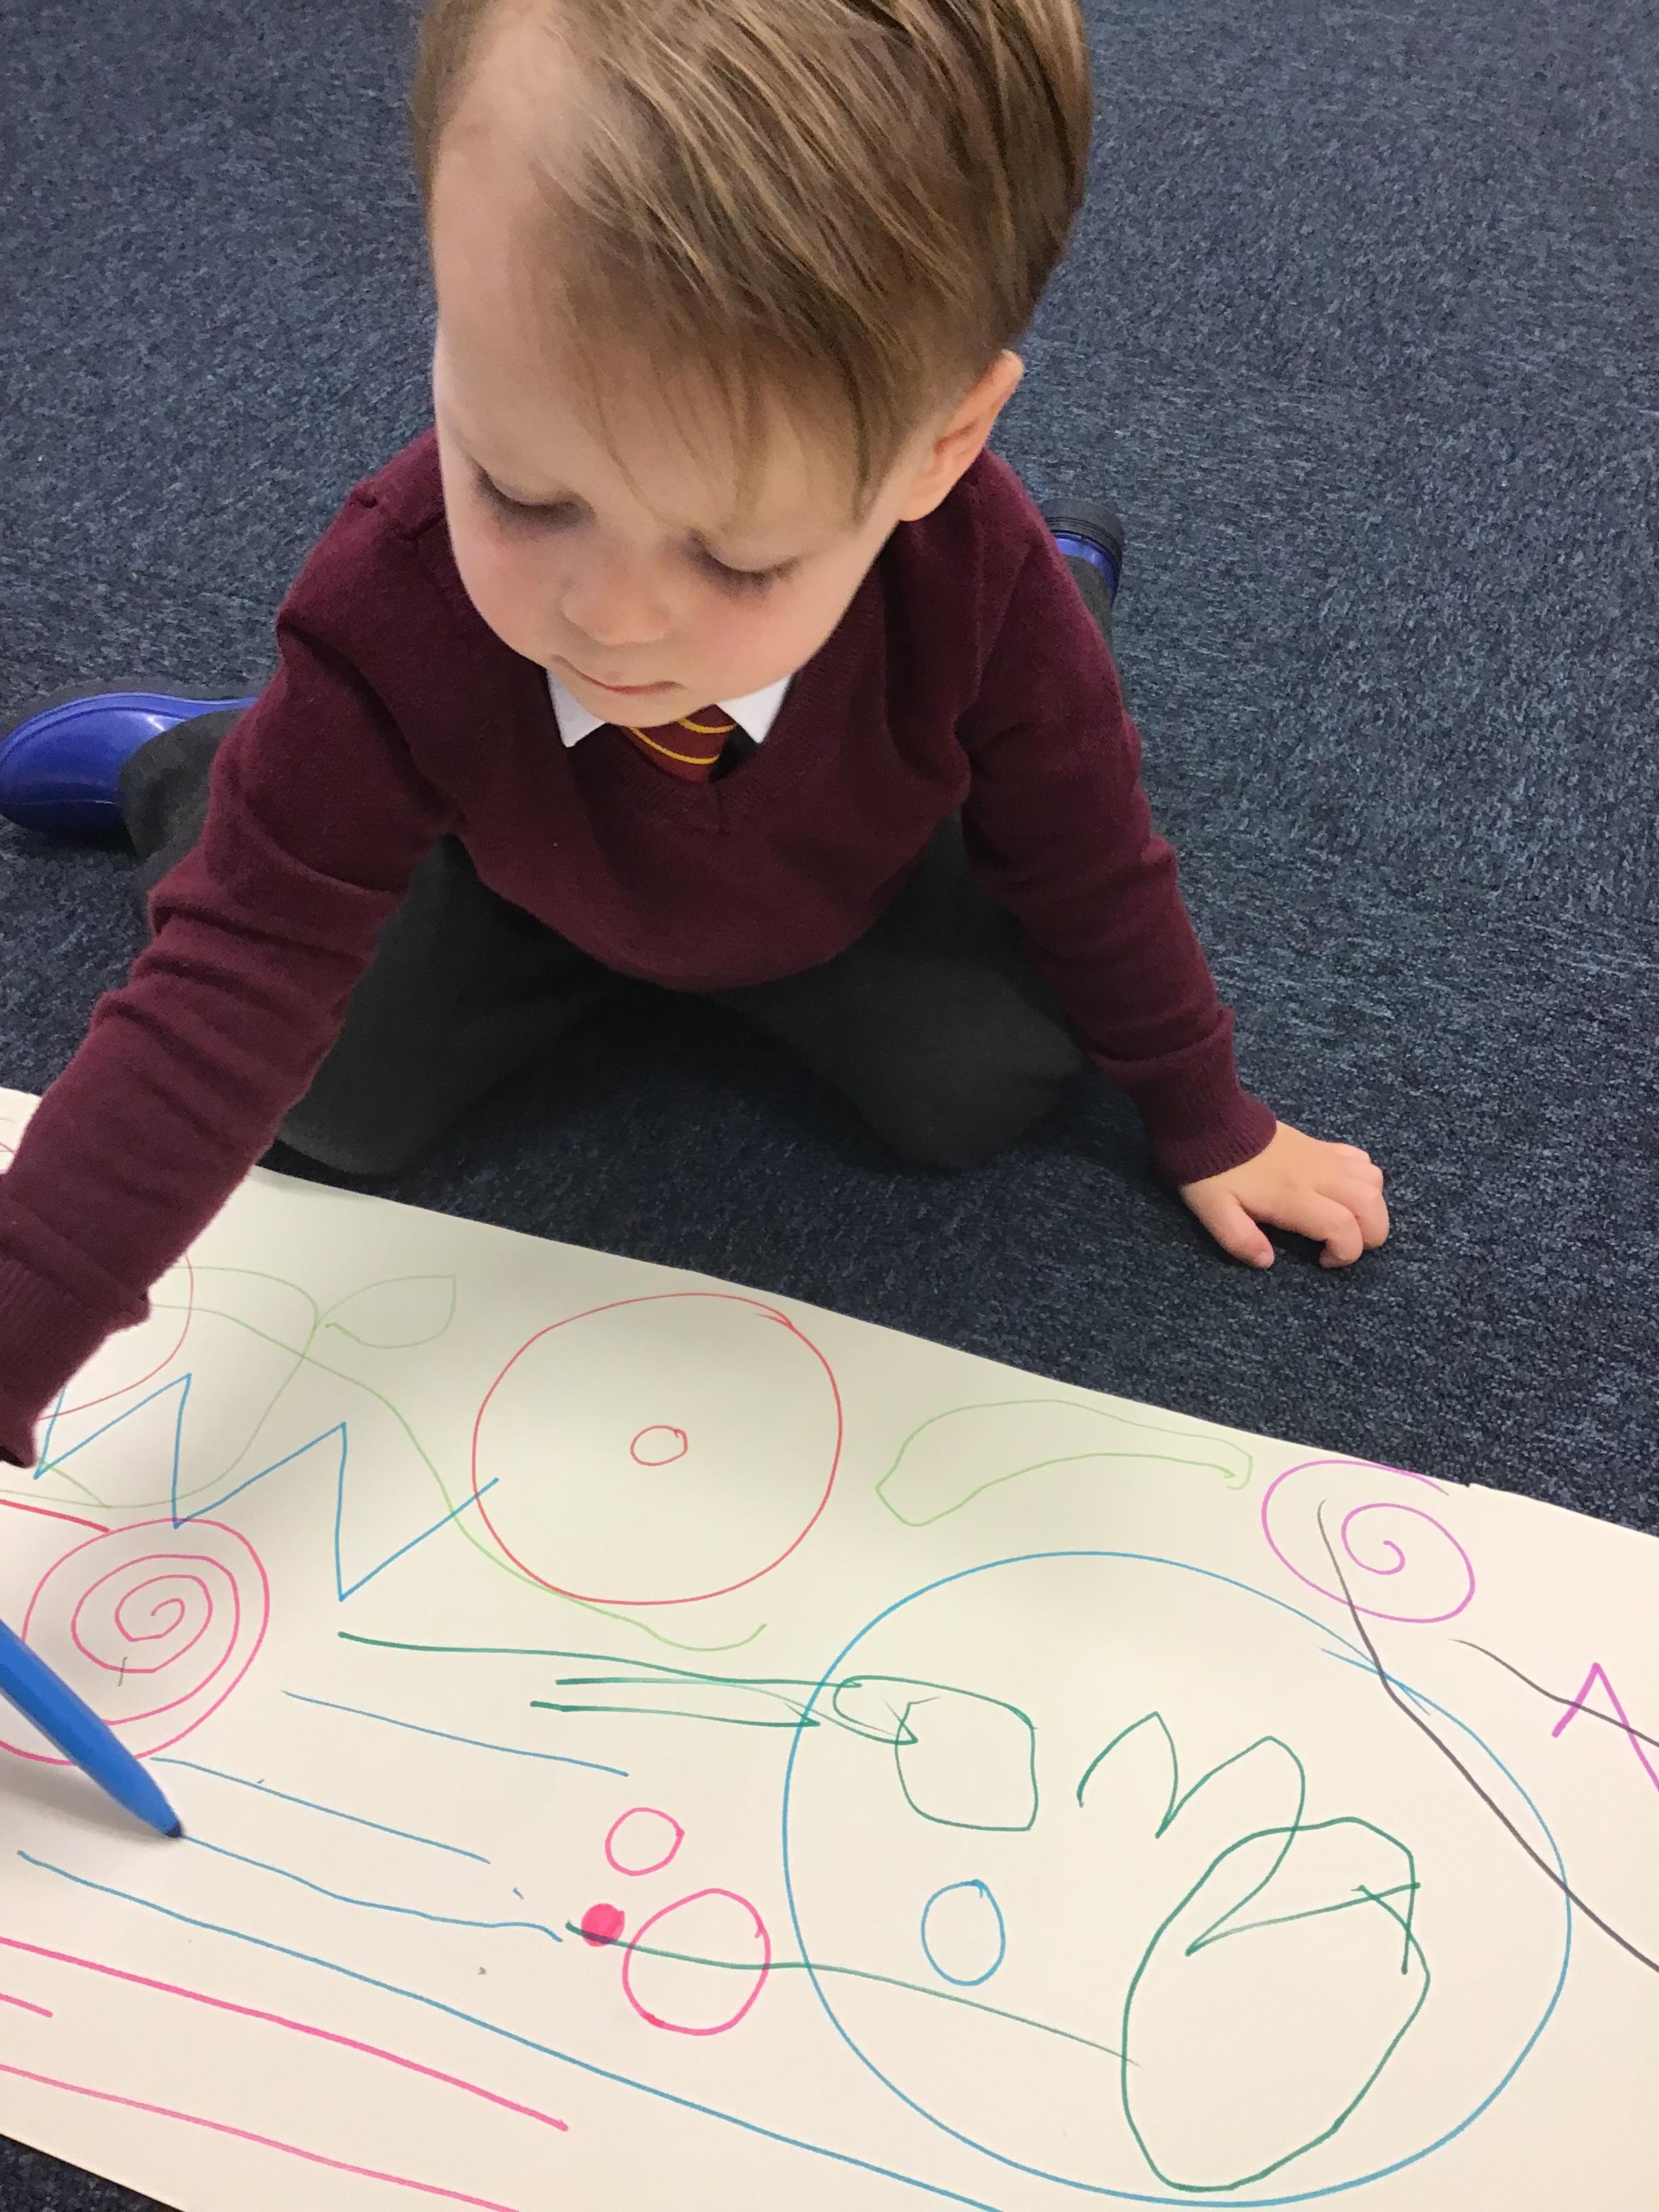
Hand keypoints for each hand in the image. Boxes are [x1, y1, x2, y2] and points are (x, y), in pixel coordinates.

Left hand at [1179, 1122, 1387, 1269]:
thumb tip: (1267, 1261)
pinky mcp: (1322, 1145)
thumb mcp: (1214, 1212)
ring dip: (1372, 1207)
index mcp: (1293, 1196)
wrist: (1212, 1123)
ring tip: (1348, 1221)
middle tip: (1345, 1245)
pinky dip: (1365, 1180)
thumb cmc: (1213, 1173)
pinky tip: (1343, 1192)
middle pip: (1371, 1205)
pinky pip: (1362, 1160)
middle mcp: (1318, 1175)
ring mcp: (1324, 1157)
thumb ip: (1240, 1240)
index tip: (1324, 1261)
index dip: (1346, 1252)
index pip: (1343, 1226)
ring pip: (1374, 1180)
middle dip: (1371, 1234)